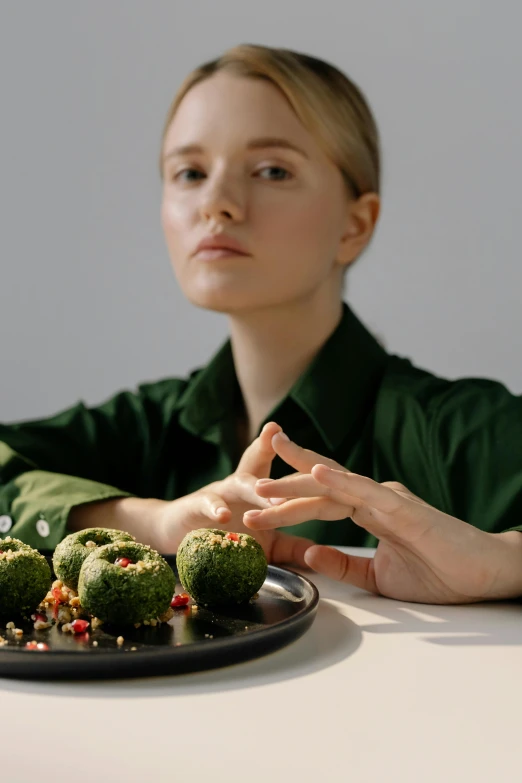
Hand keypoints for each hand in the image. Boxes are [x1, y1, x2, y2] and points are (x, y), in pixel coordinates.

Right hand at [157, 422, 312, 566]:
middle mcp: (240, 485)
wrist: (175, 531)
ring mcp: (219, 492)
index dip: (295, 456)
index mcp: (257, 489)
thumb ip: (290, 546)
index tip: (314, 444)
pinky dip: (216, 508)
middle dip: (276, 457)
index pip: (281, 471)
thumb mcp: (261, 543)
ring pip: (239, 483)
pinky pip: (208, 504)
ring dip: (256, 489)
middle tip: (296, 458)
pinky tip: (224, 515)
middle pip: (259, 465)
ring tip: (272, 498)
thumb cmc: (223, 532)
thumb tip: (320, 554)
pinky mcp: (196, 505)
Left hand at [245, 433, 521, 603]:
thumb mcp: (377, 577)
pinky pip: (364, 490)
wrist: (479, 575)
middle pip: (318, 487)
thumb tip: (308, 555)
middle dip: (282, 485)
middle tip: (247, 483)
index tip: (257, 505)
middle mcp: (373, 497)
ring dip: (296, 483)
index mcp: (368, 510)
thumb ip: (343, 565)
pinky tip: (315, 472)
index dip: (288, 501)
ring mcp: (386, 497)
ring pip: (333, 484)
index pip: (320, 501)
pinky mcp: (401, 506)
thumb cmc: (438, 573)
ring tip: (263, 483)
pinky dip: (339, 479)